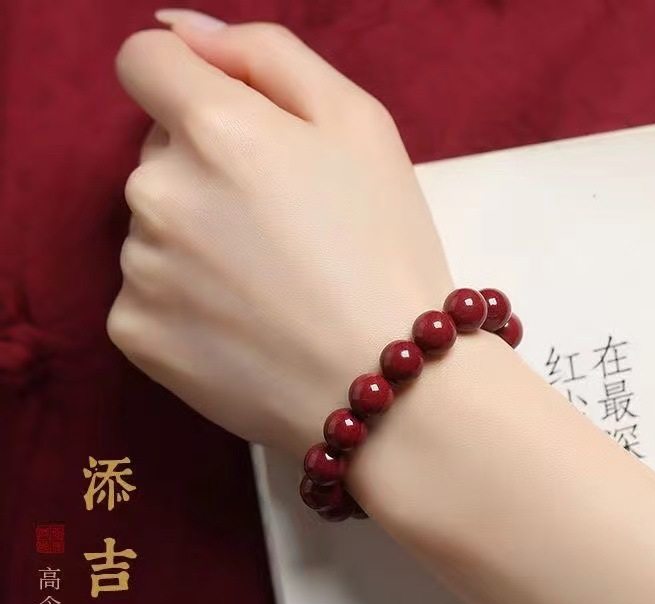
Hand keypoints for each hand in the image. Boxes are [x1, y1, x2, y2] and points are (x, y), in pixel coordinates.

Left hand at [111, 12, 452, 456]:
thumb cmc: (387, 253)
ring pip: (153, 229)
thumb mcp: (361, 126)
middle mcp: (159, 193)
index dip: (187, 86)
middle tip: (282, 231)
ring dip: (197, 243)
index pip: (146, 64)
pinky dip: (184, 305)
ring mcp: (142, 269)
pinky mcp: (136, 334)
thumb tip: (180, 33)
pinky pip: (145, 295)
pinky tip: (243, 328)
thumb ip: (267, 54)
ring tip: (270, 288)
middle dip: (208, 175)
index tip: (227, 127)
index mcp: (216, 129)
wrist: (388, 388)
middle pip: (158, 155)